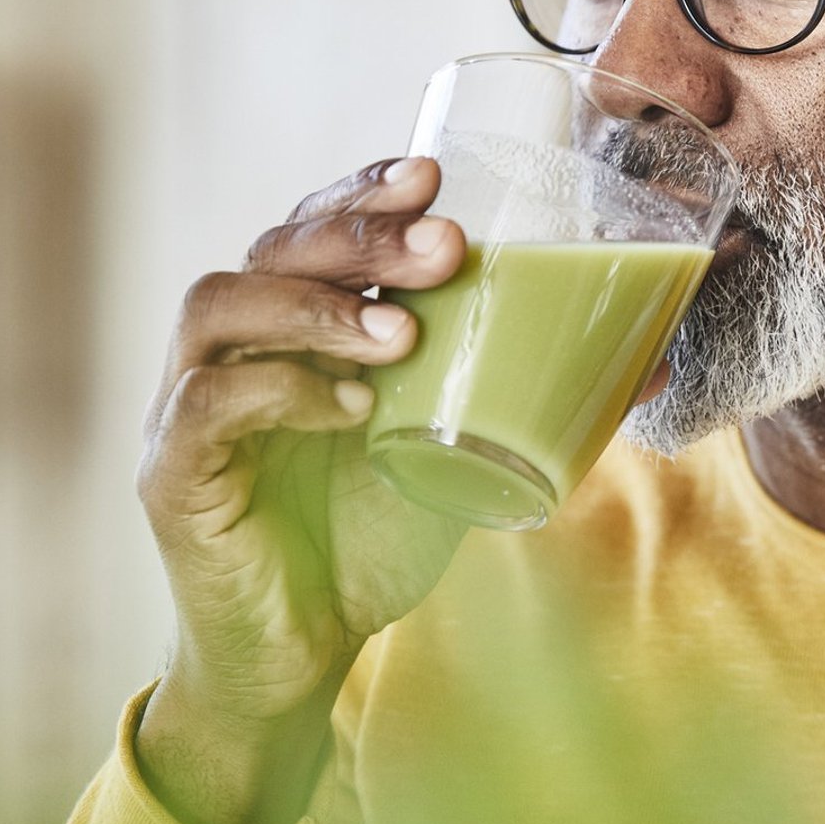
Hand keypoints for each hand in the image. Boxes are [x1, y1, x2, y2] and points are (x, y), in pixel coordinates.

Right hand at [133, 156, 469, 823]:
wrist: (306, 650)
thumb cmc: (376, 534)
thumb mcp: (465, 452)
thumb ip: (533, 398)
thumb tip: (653, 362)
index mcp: (298, 325)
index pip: (314, 226)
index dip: (363, 191)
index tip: (433, 173)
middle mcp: (235, 348)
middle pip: (273, 248)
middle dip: (361, 234)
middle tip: (443, 243)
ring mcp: (190, 406)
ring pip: (221, 305)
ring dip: (318, 306)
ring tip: (402, 333)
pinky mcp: (172, 476)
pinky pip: (206, 407)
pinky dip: (278, 392)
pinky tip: (349, 406)